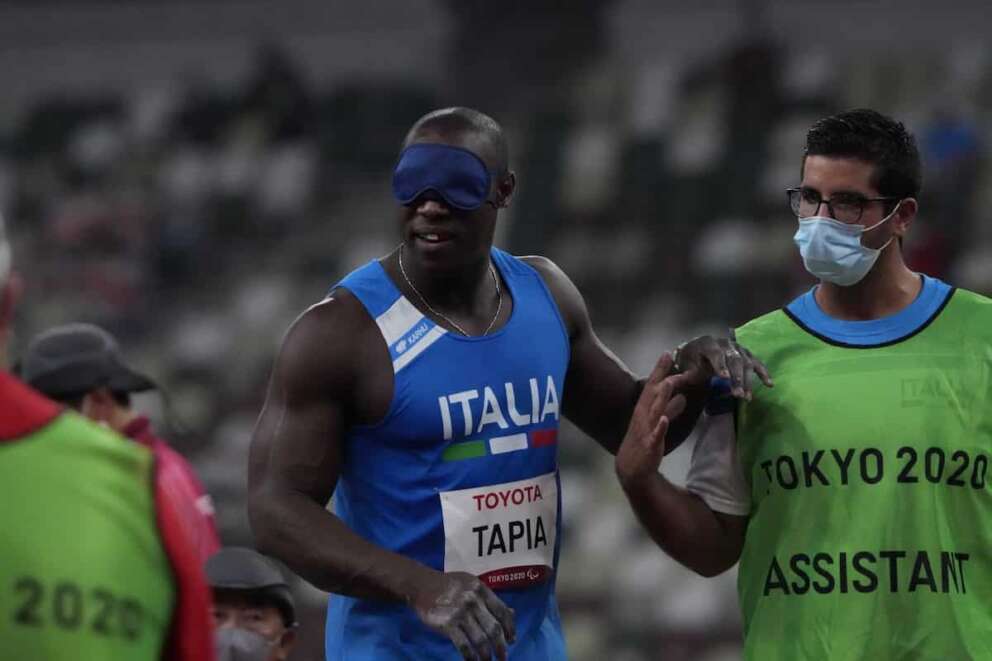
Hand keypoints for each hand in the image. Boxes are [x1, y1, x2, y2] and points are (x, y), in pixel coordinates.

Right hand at [411, 570, 515, 659]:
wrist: (420, 585)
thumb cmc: (448, 585)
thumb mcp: (471, 585)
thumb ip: (490, 599)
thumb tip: (512, 614)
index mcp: (481, 590)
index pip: (502, 611)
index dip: (510, 628)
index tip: (512, 640)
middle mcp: (473, 600)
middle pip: (494, 628)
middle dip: (501, 647)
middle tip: (503, 658)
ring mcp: (460, 612)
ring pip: (480, 640)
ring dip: (486, 655)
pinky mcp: (447, 623)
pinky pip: (464, 645)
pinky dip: (470, 657)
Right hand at [616, 353, 687, 488]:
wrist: (631, 468)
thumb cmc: (643, 442)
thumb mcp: (657, 421)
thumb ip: (670, 409)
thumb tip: (682, 397)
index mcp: (644, 409)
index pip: (652, 386)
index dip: (659, 370)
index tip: (667, 354)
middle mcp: (643, 416)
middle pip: (652, 393)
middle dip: (662, 377)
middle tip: (672, 362)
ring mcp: (645, 430)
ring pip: (654, 411)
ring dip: (660, 397)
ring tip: (668, 384)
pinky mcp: (649, 445)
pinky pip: (655, 435)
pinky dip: (659, 427)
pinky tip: (664, 420)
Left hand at [673, 331, 772, 399]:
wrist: (696, 350)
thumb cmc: (689, 359)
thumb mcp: (684, 364)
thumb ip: (688, 372)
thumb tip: (689, 378)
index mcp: (707, 343)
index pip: (715, 353)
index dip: (720, 364)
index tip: (724, 377)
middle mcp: (725, 343)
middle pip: (734, 359)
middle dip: (737, 378)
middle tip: (738, 395)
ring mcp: (737, 348)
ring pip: (746, 363)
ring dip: (747, 381)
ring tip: (747, 397)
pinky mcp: (746, 354)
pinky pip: (756, 363)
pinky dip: (763, 373)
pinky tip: (769, 384)